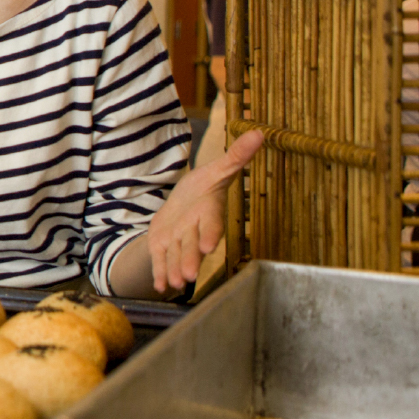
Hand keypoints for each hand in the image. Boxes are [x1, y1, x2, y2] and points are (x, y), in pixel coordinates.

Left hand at [147, 128, 262, 293]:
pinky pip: (161, 261)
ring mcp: (180, 241)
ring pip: (176, 257)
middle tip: (188, 276)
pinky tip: (159, 287)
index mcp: (208, 213)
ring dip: (174, 270)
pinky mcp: (164, 247)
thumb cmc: (204, 186)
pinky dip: (159, 274)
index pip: (211, 225)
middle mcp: (194, 230)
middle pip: (191, 246)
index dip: (209, 234)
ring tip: (172, 284)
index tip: (207, 246)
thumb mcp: (217, 170)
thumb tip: (259, 131)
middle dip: (190, 260)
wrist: (184, 204)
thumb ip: (236, 156)